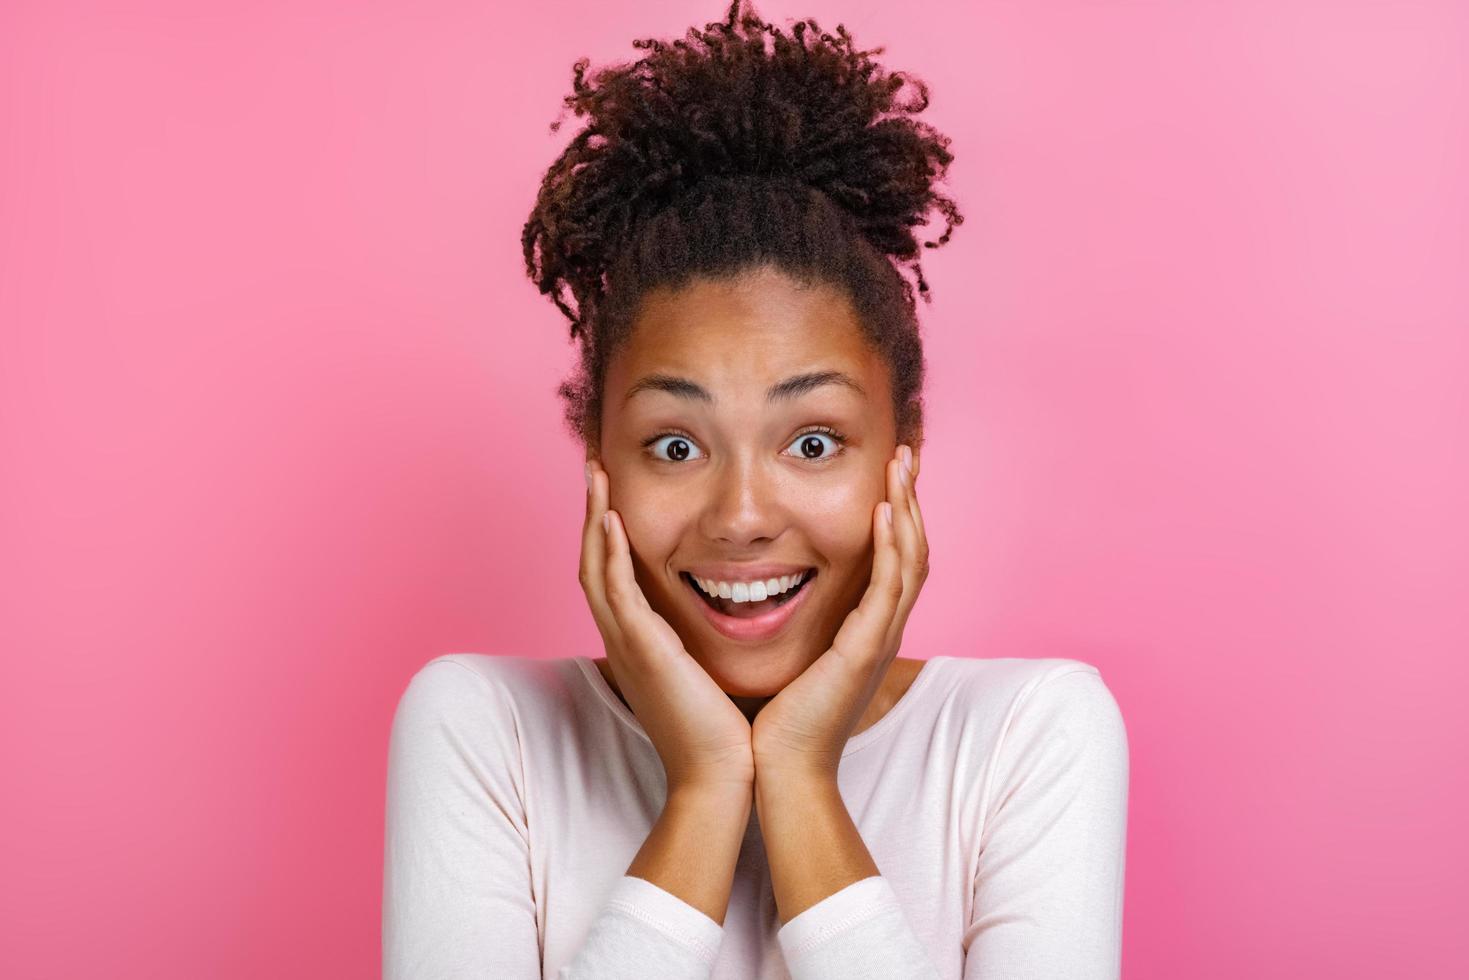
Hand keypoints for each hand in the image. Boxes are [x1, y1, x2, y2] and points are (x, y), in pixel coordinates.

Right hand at [581, 458, 756, 794]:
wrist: (721, 778)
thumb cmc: (723, 733)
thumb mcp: (708, 674)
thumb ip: (704, 643)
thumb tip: (734, 615)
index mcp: (638, 642)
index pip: (612, 573)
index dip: (609, 530)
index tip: (615, 491)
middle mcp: (624, 639)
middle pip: (593, 561)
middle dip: (592, 512)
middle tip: (594, 466)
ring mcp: (628, 644)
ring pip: (596, 567)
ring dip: (595, 518)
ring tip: (596, 474)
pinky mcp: (644, 651)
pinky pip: (617, 592)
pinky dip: (612, 553)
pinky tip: (616, 520)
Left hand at [750, 444, 928, 782]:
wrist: (778, 770)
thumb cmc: (777, 720)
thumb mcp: (791, 655)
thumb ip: (794, 623)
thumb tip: (769, 593)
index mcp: (865, 629)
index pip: (892, 558)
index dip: (895, 514)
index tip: (886, 473)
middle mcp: (881, 629)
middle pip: (913, 550)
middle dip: (910, 499)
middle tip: (906, 453)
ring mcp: (878, 639)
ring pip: (910, 560)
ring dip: (908, 508)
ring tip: (902, 466)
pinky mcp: (865, 650)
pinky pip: (888, 588)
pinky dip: (890, 547)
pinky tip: (883, 512)